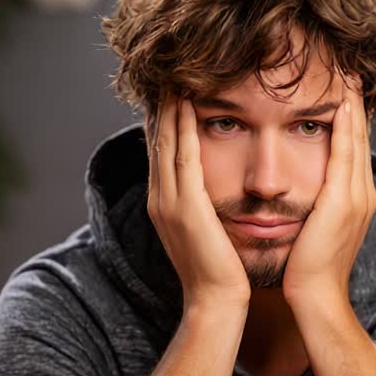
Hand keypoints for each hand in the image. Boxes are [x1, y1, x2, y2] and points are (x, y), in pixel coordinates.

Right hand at [147, 95, 249, 311]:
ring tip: (172, 76)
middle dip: (160, 107)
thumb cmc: (219, 271)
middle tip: (164, 73)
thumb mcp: (205, 233)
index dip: (162, 121)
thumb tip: (209, 193)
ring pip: (164, 142)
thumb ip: (201, 209)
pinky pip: (182, 155)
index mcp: (164, 205)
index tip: (168, 92)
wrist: (217, 302)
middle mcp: (160, 199)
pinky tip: (186, 103)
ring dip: (168, 107)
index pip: (159, 153)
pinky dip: (182, 127)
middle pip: (155, 141)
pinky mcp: (185, 205)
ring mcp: (169, 202)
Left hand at [282, 77, 375, 308]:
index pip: (354, 152)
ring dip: (353, 107)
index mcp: (355, 201)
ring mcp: (357, 198)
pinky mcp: (344, 202)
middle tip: (352, 72)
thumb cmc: (307, 272)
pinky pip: (346, 155)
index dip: (352, 121)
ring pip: (357, 141)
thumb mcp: (314, 233)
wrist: (316, 299)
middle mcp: (362, 195)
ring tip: (348, 78)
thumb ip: (314, 210)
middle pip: (361, 139)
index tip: (345, 93)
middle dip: (357, 105)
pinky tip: (340, 104)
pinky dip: (345, 127)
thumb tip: (303, 196)